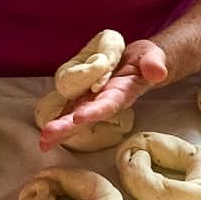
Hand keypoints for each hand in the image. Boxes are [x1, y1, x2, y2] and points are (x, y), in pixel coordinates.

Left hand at [38, 39, 167, 151]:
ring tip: (43, 142)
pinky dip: (58, 122)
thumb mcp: (153, 56)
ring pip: (75, 118)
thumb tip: (157, 72)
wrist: (141, 65)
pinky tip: (45, 135)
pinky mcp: (86, 98)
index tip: (80, 117)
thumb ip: (154, 63)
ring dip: (59, 131)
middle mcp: (106, 102)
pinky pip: (70, 111)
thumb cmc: (146, 60)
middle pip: (86, 117)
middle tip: (48, 138)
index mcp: (122, 93)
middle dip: (68, 128)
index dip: (95, 111)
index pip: (108, 104)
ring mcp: (94, 101)